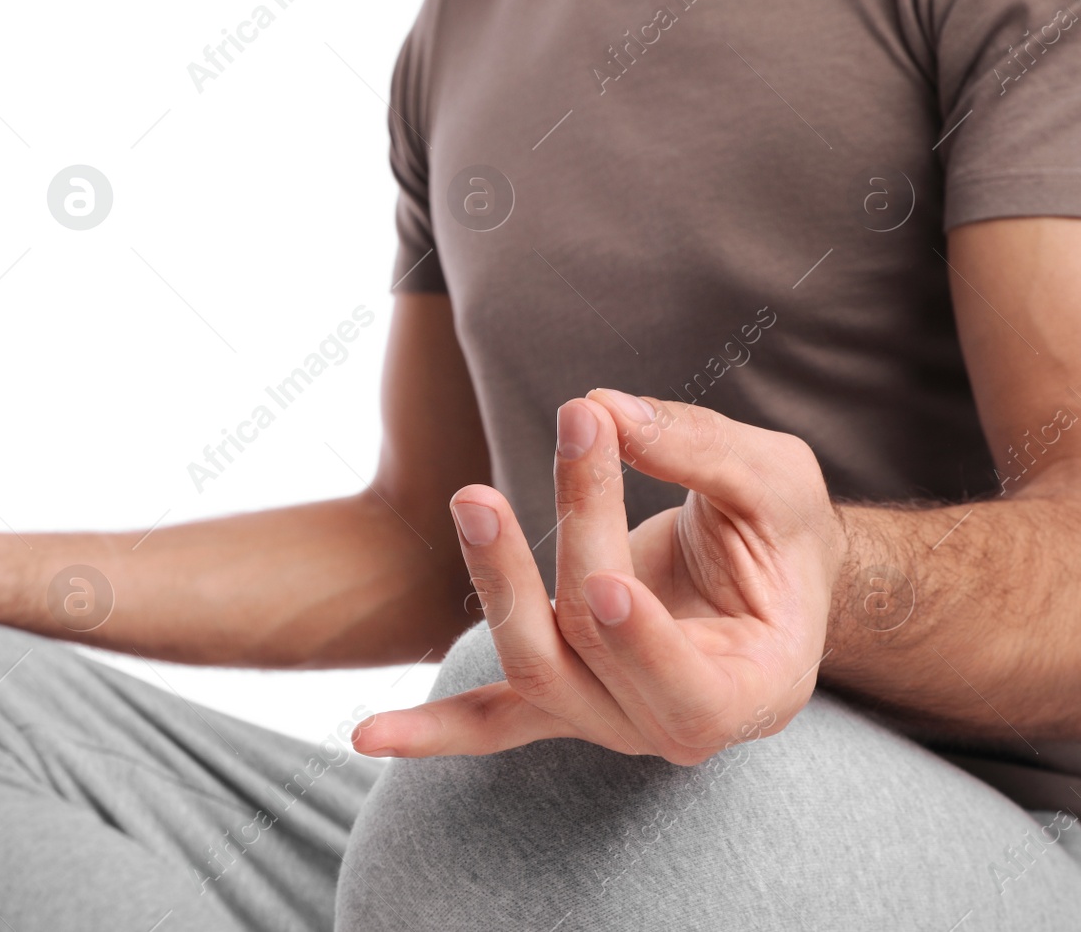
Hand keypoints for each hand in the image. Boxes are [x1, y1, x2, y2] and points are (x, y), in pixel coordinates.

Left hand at [353, 390, 844, 763]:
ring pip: (533, 661)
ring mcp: (605, 716)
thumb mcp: (778, 481)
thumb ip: (705, 452)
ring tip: (474, 497)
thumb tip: (605, 412)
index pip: (689, 689)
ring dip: (499, 577)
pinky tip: (366, 736)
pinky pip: (490, 722)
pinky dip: (430, 729)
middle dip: (579, 540)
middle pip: (595, 650)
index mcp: (753, 690)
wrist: (765, 578)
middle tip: (577, 433)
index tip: (608, 583)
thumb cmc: (783, 534)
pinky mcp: (556, 693)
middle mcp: (671, 723)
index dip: (645, 645)